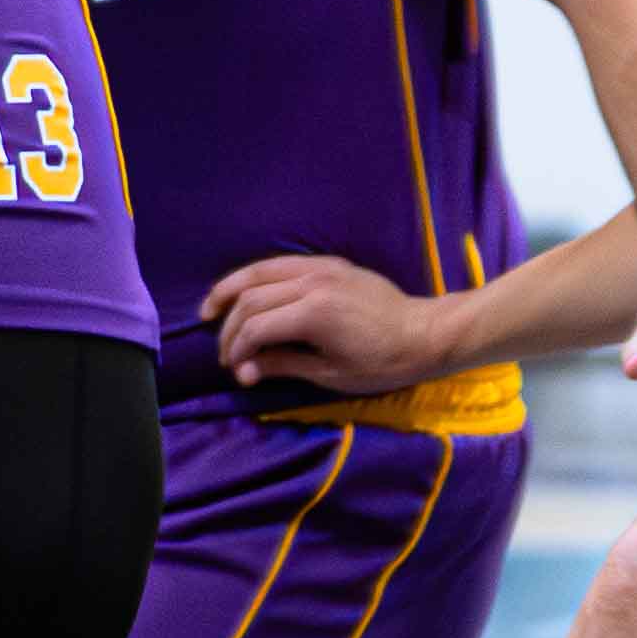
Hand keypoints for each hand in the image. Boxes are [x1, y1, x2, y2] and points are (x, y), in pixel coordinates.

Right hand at [203, 250, 454, 398]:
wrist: (425, 333)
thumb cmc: (383, 363)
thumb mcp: (332, 374)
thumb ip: (284, 365)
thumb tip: (244, 371)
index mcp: (314, 313)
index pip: (256, 326)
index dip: (237, 349)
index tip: (235, 370)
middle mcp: (312, 282)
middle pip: (251, 297)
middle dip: (230, 327)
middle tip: (225, 353)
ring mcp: (320, 268)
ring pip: (260, 270)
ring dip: (231, 289)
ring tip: (211, 308)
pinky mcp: (328, 263)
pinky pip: (281, 264)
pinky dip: (257, 276)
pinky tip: (247, 291)